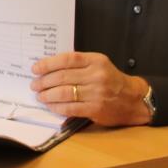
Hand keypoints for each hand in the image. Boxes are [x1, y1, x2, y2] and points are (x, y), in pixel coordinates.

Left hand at [31, 51, 151, 126]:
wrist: (132, 99)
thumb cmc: (111, 80)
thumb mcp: (99, 65)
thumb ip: (78, 64)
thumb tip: (49, 67)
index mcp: (96, 61)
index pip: (67, 59)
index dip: (48, 64)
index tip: (36, 69)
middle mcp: (96, 75)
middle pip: (62, 77)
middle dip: (44, 82)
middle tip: (34, 84)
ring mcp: (96, 93)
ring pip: (64, 93)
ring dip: (47, 95)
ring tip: (40, 95)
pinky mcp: (95, 109)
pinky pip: (70, 107)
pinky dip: (57, 107)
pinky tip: (51, 105)